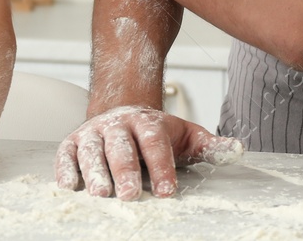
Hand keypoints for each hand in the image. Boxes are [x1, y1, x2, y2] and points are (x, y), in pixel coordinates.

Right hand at [54, 106, 242, 199]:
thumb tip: (237, 150)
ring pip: (92, 149)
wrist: (123, 109)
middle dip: (126, 170)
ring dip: (95, 170)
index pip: (155, 144)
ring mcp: (94, 132)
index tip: (167, 190)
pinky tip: (70, 185)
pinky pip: (66, 153)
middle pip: (121, 147)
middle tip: (131, 193)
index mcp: (147, 122)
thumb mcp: (186, 135)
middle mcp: (118, 124)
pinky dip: (65, 168)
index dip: (161, 167)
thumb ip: (209, 146)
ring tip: (100, 192)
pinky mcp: (72, 142)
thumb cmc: (156, 132)